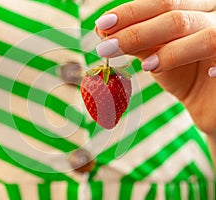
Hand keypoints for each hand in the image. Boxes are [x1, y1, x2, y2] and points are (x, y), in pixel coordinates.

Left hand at [95, 0, 215, 134]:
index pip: (162, 1)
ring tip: (144, 66)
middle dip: (137, 31)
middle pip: (175, 14)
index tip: (102, 25)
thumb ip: (135, 41)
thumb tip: (103, 30)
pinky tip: (178, 71)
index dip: (131, 12)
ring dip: (167, 50)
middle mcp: (212, 14)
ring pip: (200, 33)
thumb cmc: (182, 72)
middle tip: (106, 47)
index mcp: (192, 7)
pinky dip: (197, 61)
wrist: (209, 100)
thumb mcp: (155, 54)